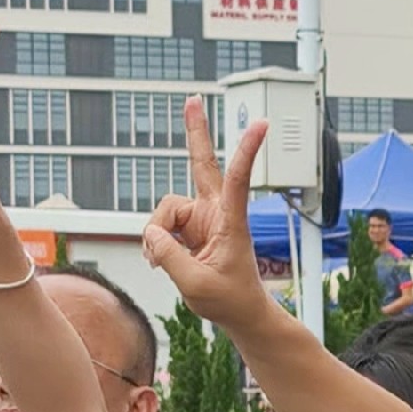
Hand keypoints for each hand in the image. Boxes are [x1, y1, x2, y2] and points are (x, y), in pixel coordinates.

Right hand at [141, 98, 273, 332]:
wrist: (239, 312)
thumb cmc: (230, 300)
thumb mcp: (195, 284)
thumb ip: (168, 255)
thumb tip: (151, 232)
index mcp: (232, 222)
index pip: (238, 179)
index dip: (246, 150)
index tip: (261, 124)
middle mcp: (216, 213)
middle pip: (202, 165)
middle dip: (195, 132)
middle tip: (192, 99)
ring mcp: (201, 218)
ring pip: (164, 211)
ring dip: (157, 235)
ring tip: (162, 262)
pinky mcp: (189, 228)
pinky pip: (160, 225)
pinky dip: (155, 243)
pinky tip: (160, 259)